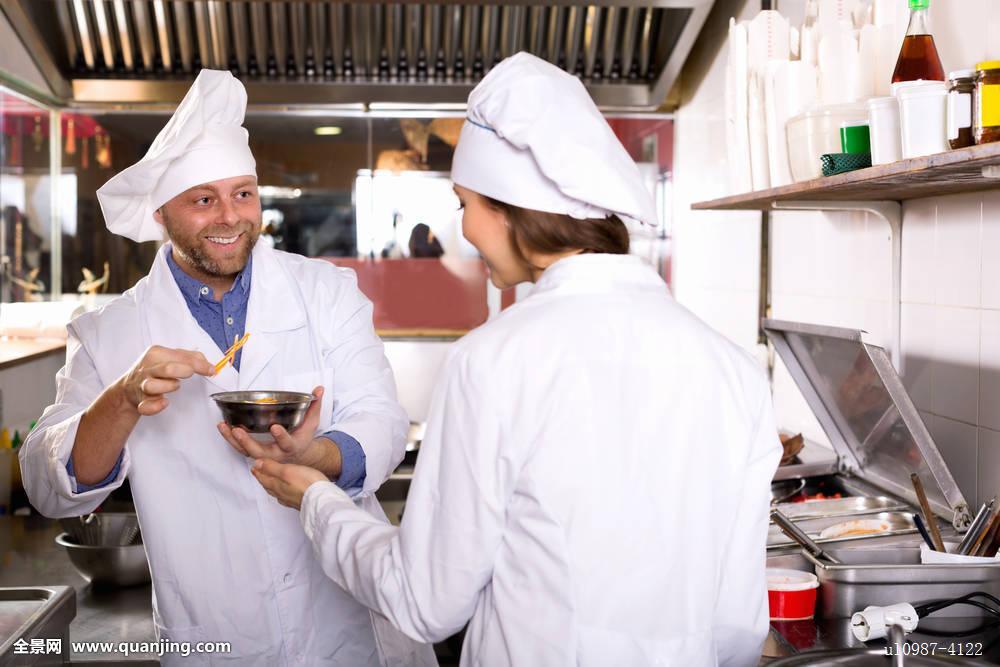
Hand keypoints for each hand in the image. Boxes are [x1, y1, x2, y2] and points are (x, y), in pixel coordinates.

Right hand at [118, 345, 214, 415]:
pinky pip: (146, 406)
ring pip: (153, 386)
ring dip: (168, 387)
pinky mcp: (140, 401)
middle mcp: (148, 368)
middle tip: (190, 374)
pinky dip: (155, 406)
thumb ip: (189, 357)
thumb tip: (208, 364)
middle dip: (184, 371)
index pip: (180, 356)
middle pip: (168, 369)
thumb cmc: (154, 370)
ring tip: (175, 386)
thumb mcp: (168, 357)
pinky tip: (164, 402)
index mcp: (156, 353)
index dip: (199, 364)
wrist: (128, 388)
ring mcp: (142, 385)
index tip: (211, 370)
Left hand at [218, 386, 335, 469]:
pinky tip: (223, 427)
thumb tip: (319, 389)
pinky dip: (230, 439)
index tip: (274, 427)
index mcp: (291, 446)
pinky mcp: (254, 453)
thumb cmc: (302, 437)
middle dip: (247, 442)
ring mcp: (264, 455)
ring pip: (246, 451)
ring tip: (224, 426)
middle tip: (238, 430)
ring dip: (233, 440)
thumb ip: (314, 406)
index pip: (286, 443)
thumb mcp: (311, 423)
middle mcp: (276, 454)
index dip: (281, 436)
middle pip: (260, 451)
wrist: (298, 455)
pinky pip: (240, 449)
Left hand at [251, 459, 326, 509]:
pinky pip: (285, 496)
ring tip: (270, 480)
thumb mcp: (286, 471)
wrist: (322, 500)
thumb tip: (257, 463)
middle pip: (268, 485)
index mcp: (276, 485)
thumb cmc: (306, 484)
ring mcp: (290, 499)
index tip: (253, 466)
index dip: (258, 471)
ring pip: (276, 491)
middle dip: (263, 478)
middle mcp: (281, 494)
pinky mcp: (299, 501)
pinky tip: (286, 492)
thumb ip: (271, 467)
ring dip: (271, 485)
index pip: (263, 477)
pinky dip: (282, 491)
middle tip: (259, 472)